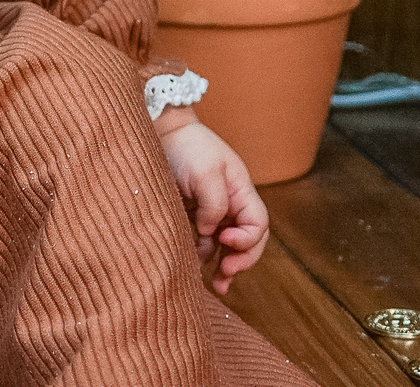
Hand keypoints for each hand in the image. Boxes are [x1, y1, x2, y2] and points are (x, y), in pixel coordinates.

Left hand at [155, 107, 268, 291]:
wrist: (161, 132)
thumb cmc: (187, 147)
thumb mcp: (205, 172)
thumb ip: (214, 204)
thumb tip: (211, 232)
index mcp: (241, 191)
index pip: (257, 224)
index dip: (247, 239)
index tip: (225, 240)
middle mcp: (232, 204)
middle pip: (248, 240)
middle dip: (240, 261)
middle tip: (226, 275)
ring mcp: (214, 211)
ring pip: (226, 246)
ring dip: (224, 266)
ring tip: (217, 286)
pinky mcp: (194, 216)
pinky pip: (205, 242)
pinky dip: (204, 257)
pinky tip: (195, 267)